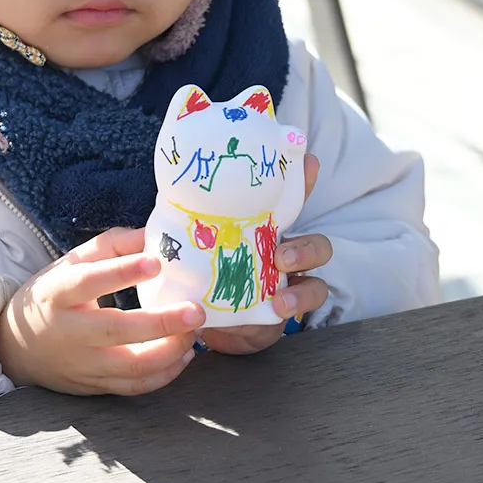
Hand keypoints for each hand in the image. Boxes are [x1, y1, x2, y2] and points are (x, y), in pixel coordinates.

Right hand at [0, 228, 204, 395]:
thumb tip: (152, 234)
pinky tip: (185, 354)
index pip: (89, 282)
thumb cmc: (51, 296)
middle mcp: (68, 332)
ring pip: (131, 366)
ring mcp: (81, 364)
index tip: (156, 262)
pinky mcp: (94, 387)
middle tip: (195, 310)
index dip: (122, 272)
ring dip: (170, 351)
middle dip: (161, 323)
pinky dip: (165, 374)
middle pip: (116, 330)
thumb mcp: (70, 263)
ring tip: (194, 330)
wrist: (16, 349)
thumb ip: (112, 245)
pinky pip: (134, 387)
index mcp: (56, 293)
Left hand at [200, 154, 329, 354]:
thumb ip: (189, 228)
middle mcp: (284, 256)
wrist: (204, 320)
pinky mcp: (285, 311)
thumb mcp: (196, 248)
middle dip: (307, 249)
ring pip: (317, 283)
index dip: (302, 180)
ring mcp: (289, 286)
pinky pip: (303, 307)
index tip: (308, 162)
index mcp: (264, 233)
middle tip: (280, 257)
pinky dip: (293, 306)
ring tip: (279, 298)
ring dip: (302, 291)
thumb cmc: (202, 274)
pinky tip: (276, 310)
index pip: (288, 203)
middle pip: (317, 245)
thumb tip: (166, 200)